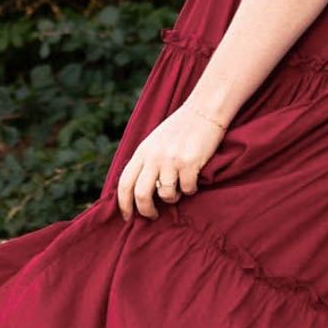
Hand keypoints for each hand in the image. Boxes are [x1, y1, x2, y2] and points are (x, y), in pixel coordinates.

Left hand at [117, 100, 226, 219]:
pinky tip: (193, 180)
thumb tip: (137, 191)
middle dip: (146, 211)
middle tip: (153, 215)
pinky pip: (188, 189)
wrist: (203, 111)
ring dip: (173, 198)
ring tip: (179, 190)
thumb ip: (145, 162)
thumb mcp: (153, 142)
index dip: (123, 204)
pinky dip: (191, 189)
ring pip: (167, 195)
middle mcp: (153, 157)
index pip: (125, 183)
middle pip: (141, 194)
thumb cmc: (179, 128)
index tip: (127, 216)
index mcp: (142, 152)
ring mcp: (171, 160)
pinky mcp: (189, 163)